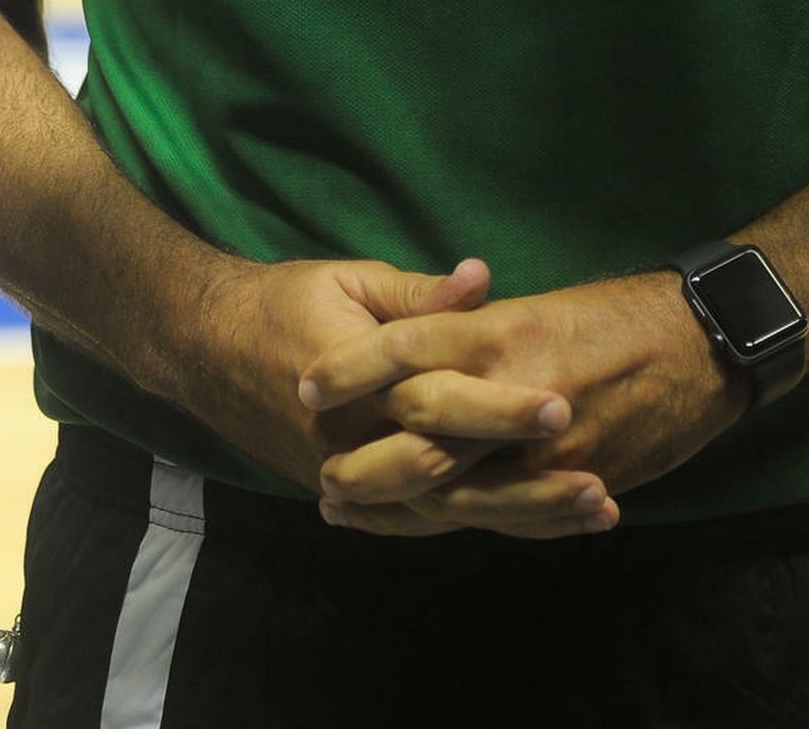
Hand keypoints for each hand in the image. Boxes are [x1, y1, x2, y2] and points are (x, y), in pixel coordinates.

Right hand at [175, 254, 569, 510]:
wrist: (208, 348)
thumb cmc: (287, 302)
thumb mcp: (350, 279)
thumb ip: (419, 292)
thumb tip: (482, 279)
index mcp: (363, 389)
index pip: (442, 404)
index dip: (502, 408)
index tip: (564, 405)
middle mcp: (360, 448)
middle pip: (454, 477)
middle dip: (528, 483)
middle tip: (600, 484)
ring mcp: (358, 480)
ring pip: (446, 512)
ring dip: (520, 516)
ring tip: (592, 514)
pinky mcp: (357, 495)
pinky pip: (422, 521)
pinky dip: (478, 523)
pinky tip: (536, 528)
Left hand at [299, 271, 745, 537]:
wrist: (703, 342)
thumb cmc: (616, 311)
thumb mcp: (536, 303)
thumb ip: (474, 323)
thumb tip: (413, 336)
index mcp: (502, 330)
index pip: (407, 348)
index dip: (353, 367)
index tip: (308, 383)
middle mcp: (518, 391)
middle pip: (420, 436)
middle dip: (366, 463)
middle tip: (323, 476)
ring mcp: (549, 448)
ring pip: (458, 490)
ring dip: (397, 506)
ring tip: (347, 509)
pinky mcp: (578, 480)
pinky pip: (509, 515)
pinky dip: (460, 524)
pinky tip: (424, 525)